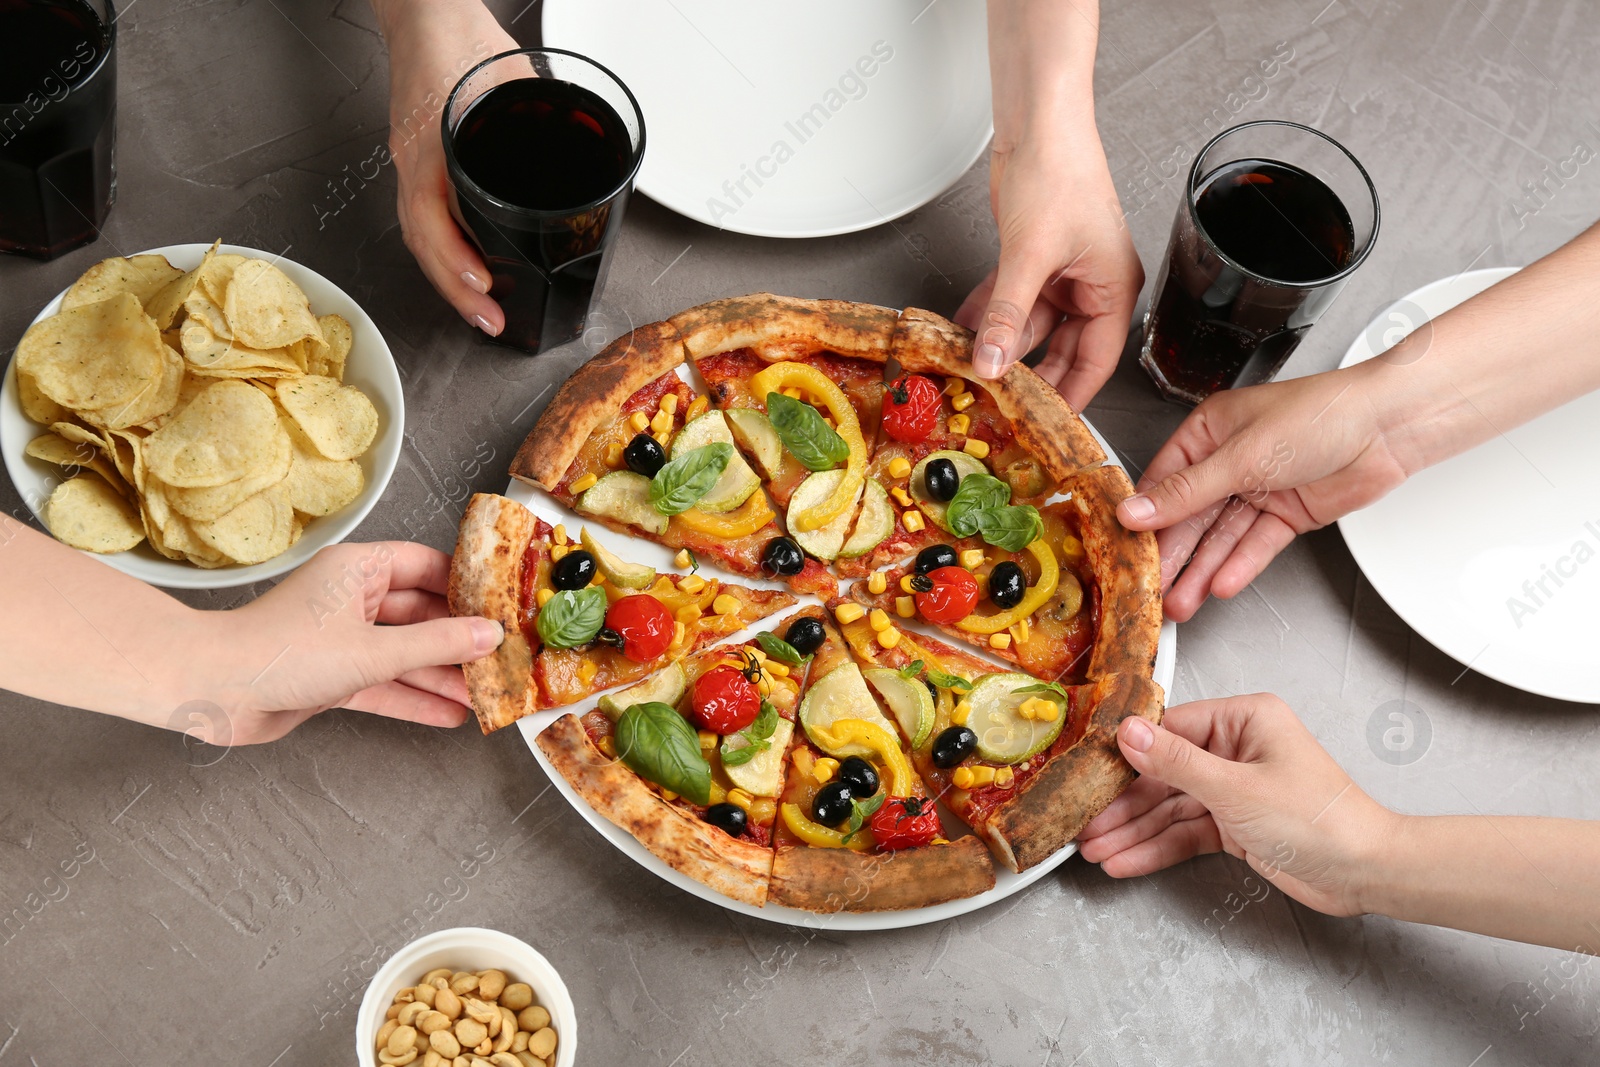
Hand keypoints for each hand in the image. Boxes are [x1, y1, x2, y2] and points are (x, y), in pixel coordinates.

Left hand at [186, 542, 500, 744]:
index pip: (424, 565)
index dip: (464, 584)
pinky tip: (447, 714)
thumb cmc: (280, 652)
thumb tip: (489, 635)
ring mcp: (340, 640)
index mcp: (357, 570)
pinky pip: (383, 684)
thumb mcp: (374, 650)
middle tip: (501, 653)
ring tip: (484, 692)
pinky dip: (412, 698)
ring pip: (404, 653)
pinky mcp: (331, 676)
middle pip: (419, 614)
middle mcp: (350, 600)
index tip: (501, 601)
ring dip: (440, 674)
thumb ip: (437, 645)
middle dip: (458, 638)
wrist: (213, 691)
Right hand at [375, 0, 516, 335]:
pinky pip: (423, 221)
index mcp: (432, 144)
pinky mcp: (418, 167)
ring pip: (421, 238)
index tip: (483, 283)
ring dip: (450, 282)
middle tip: (492, 322)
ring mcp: (411, 166)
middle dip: (457, 291)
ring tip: (483, 312)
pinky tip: (468, 274)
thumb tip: (584, 147)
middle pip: (425, 242)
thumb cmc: (460, 41)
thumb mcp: (512, 77)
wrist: (425, 17)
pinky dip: (444, 255)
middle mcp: (415, 162)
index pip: (431, 215)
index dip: (454, 257)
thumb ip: (543, 114)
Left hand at [956, 129, 1142, 410]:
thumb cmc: (1060, 172)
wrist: (1039, 124)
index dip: (1070, 397)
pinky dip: (989, 317)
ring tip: (972, 369)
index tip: (1045, 425)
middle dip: (1029, 374)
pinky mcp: (1033, 262)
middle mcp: (1092, 286)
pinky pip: (1011, 303)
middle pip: (1061, 351)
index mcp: (1114, 289)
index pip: (1095, 362)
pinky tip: (964, 333)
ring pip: (1031, 328)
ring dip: (1001, 345)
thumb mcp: (1029, 256)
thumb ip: (1008, 315)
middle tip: (1000, 404)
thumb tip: (994, 363)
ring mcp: (1062, 275)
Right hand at [1077, 694, 1395, 917]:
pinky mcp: (1236, 824)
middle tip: (1085, 824)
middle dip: (1123, 805)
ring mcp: (1235, 788)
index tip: (1088, 772)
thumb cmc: (1322, 820)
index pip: (1169, 730)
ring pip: (1169, 808)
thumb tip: (1129, 732)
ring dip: (1133, 831)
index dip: (1126, 755)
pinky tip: (1127, 859)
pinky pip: (1185, 832)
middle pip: (1163, 774)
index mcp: (1244, 720)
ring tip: (1096, 850)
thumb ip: (1176, 762)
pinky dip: (1157, 848)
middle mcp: (1237, 748)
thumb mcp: (1237, 789)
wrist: (1367, 873)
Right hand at [1116, 364, 1410, 620]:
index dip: (1146, 517)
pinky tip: (1222, 584)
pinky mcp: (1287, 513)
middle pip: (1192, 516)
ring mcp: (1260, 489)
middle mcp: (1230, 461)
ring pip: (1222, 537)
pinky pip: (1256, 544)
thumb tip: (1136, 511)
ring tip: (1182, 602)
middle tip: (1154, 589)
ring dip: (1203, 570)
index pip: (1165, 481)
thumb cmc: (1320, 413)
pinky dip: (1241, 564)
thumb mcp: (1241, 455)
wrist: (1388, 427)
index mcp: (1209, 432)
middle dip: (1174, 555)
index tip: (1126, 549)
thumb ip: (1187, 492)